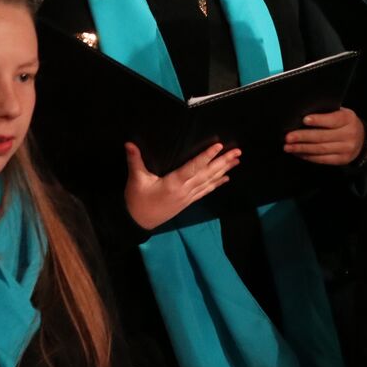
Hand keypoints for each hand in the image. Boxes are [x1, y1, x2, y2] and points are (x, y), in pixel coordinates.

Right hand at [123, 141, 240, 230]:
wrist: (137, 223)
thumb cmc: (136, 200)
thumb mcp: (135, 180)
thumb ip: (134, 160)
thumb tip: (129, 143)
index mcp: (173, 183)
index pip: (193, 167)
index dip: (206, 156)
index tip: (219, 146)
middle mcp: (184, 190)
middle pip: (207, 174)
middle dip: (223, 162)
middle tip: (237, 152)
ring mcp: (188, 197)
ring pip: (209, 182)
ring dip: (224, 171)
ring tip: (236, 161)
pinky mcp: (187, 202)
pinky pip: (205, 191)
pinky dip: (217, 184)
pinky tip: (226, 178)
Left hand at [284, 107, 365, 165]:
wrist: (362, 140)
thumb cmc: (345, 123)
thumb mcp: (342, 113)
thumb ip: (327, 114)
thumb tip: (303, 116)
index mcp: (349, 119)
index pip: (333, 120)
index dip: (318, 120)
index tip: (304, 120)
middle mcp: (349, 134)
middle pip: (323, 136)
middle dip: (303, 137)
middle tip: (288, 137)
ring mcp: (346, 149)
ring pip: (320, 149)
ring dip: (302, 148)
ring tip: (288, 147)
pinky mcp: (341, 160)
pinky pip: (322, 159)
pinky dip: (308, 156)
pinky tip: (298, 153)